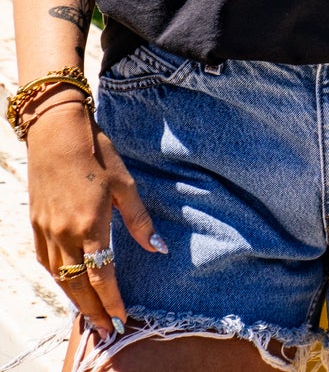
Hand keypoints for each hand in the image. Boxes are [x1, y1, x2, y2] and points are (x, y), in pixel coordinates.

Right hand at [25, 97, 163, 336]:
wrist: (56, 134)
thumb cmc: (97, 154)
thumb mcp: (125, 185)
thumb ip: (139, 221)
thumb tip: (158, 249)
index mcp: (89, 225)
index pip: (101, 276)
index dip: (112, 300)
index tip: (122, 318)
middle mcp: (63, 234)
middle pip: (76, 285)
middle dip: (93, 310)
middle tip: (107, 330)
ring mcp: (45, 231)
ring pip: (58, 278)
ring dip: (73, 299)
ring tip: (90, 315)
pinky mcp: (35, 225)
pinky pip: (45, 262)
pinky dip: (58, 280)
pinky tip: (67, 285)